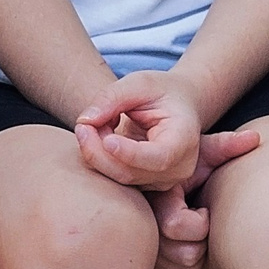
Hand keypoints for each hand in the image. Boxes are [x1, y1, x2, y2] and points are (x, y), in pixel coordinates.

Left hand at [75, 70, 206, 191]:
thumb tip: (86, 121)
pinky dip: (101, 159)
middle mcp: (178, 167)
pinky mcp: (146, 185)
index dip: (130, 154)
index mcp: (185, 139)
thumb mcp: (140, 82)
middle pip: (129, 172)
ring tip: (95, 125)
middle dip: (98, 149)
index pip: (159, 157)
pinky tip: (102, 137)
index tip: (107, 139)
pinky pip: (114, 179)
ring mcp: (163, 181)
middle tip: (83, 124)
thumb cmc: (162, 92)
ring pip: (117, 177)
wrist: (180, 106)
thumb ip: (112, 97)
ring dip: (96, 152)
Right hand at [146, 130, 263, 268]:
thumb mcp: (201, 151)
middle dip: (204, 240)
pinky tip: (191, 245)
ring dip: (199, 255)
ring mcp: (144, 248)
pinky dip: (191, 268)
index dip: (200, 222)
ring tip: (197, 232)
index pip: (177, 226)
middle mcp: (144, 227)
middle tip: (203, 220)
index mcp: (155, 199)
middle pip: (185, 255)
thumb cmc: (185, 163)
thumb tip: (255, 138)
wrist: (160, 176)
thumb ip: (224, 145)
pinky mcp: (148, 264)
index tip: (204, 208)